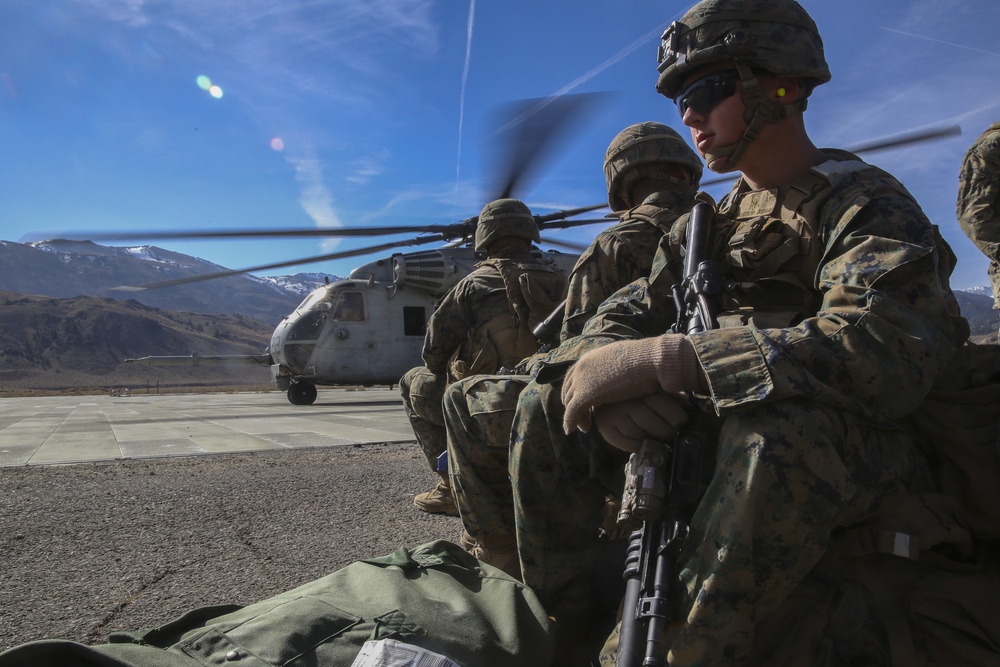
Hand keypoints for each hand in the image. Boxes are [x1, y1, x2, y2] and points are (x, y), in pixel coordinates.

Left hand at [561, 335, 702, 433]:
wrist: (647, 361)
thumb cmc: (643, 360)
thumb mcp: (623, 359)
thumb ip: (614, 365)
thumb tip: (621, 368)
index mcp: (589, 358)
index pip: (573, 376)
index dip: (575, 390)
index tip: (581, 400)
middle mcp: (581, 368)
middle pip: (568, 390)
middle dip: (572, 404)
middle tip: (582, 417)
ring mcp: (581, 381)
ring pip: (569, 402)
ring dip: (573, 416)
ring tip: (584, 427)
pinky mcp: (584, 396)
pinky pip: (572, 413)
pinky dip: (570, 422)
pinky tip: (572, 431)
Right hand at [592, 393, 689, 451]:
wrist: (601, 387)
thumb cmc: (635, 388)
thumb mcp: (653, 386)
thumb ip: (670, 394)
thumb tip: (688, 404)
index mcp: (641, 388)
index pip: (663, 406)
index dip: (676, 417)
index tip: (680, 422)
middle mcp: (626, 402)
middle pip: (652, 424)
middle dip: (666, 432)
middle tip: (671, 434)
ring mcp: (614, 415)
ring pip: (638, 435)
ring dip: (651, 441)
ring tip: (658, 439)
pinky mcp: (605, 427)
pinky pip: (624, 443)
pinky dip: (636, 447)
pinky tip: (642, 444)